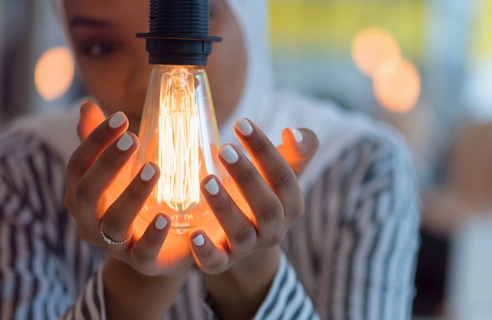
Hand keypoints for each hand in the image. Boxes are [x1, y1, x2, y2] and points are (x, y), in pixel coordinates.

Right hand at [65, 101, 191, 276]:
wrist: (160, 247)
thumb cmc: (136, 199)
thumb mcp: (120, 171)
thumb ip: (103, 143)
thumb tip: (87, 105)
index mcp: (82, 195)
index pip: (78, 165)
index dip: (96, 141)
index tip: (122, 117)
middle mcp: (90, 221)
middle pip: (88, 192)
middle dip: (109, 164)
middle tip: (134, 137)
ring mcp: (114, 244)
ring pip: (114, 222)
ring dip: (133, 193)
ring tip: (155, 169)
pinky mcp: (141, 262)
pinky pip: (142, 252)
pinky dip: (153, 235)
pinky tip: (166, 217)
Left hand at [188, 118, 317, 273]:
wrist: (245, 238)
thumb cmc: (264, 191)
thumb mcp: (284, 170)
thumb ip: (298, 148)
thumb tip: (292, 133)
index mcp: (291, 205)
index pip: (284, 177)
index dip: (264, 150)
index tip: (242, 123)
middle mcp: (273, 229)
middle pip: (267, 207)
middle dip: (247, 177)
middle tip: (224, 149)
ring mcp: (248, 247)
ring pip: (241, 232)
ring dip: (225, 207)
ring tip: (206, 180)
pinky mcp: (222, 262)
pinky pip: (216, 262)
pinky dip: (205, 251)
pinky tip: (193, 234)